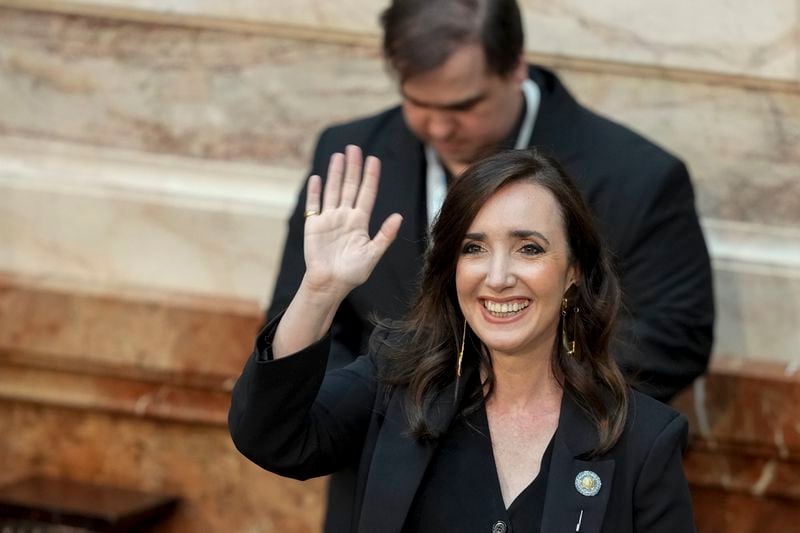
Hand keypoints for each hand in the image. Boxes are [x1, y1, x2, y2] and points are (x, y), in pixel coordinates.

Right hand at [301, 145, 402, 300]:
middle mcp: (345, 217)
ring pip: (333, 191)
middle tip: (354, 148)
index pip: (367, 194)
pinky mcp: (314, 225)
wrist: (330, 284)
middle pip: (350, 187)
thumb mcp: (373, 254)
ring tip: (338, 155)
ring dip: (335, 173)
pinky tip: (317, 177)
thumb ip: (385, 235)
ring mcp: (329, 219)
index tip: (374, 160)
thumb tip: (398, 217)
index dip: (370, 177)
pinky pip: (314, 204)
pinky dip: (315, 191)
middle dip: (353, 168)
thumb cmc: (353, 273)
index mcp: (360, 222)